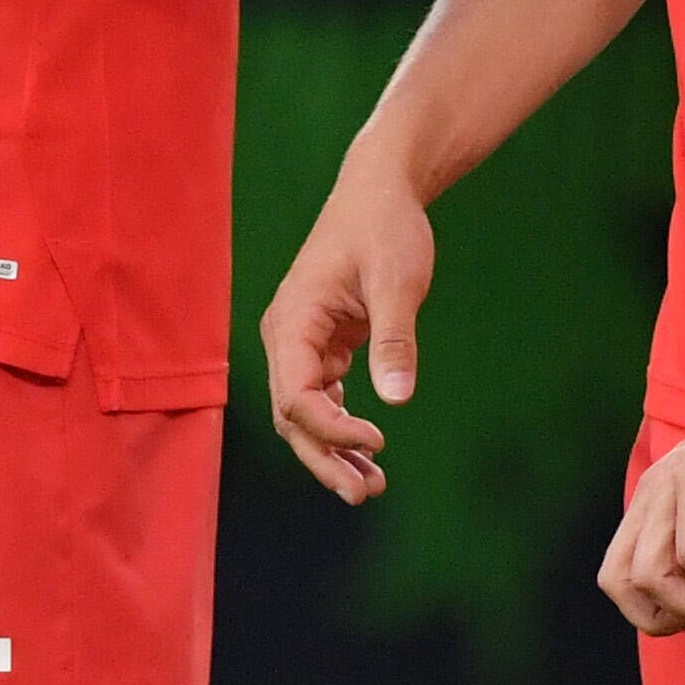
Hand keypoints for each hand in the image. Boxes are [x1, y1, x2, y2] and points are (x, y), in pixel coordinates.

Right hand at [259, 160, 436, 504]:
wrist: (381, 191)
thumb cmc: (386, 228)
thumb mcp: (396, 281)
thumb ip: (394, 340)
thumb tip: (398, 400)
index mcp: (292, 321)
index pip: (295, 395)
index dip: (331, 428)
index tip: (378, 441)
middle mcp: (286, 337)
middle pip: (292, 416)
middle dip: (325, 458)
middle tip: (365, 494)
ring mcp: (301, 344)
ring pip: (305, 414)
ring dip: (333, 451)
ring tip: (371, 487)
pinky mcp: (322, 346)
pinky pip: (322, 399)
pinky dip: (342, 427)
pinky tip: (369, 453)